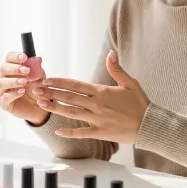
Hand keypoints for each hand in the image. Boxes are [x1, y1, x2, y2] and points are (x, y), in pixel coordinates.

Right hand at [0, 52, 47, 125]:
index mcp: (12, 68)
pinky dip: (13, 94)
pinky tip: (21, 91)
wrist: (40, 106)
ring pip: (2, 83)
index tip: (24, 57)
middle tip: (26, 71)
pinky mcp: (4, 103)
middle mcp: (5, 78)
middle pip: (3, 69)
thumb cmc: (36, 89)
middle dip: (15, 69)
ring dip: (14, 81)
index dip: (15, 57)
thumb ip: (37, 68)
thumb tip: (38, 59)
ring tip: (24, 82)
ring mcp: (3, 90)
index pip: (9, 58)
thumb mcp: (40, 76)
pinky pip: (4, 98)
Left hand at [34, 51, 148, 142]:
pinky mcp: (101, 132)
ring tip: (42, 105)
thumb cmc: (140, 104)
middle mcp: (97, 105)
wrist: (149, 125)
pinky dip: (69, 132)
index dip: (61, 82)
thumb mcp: (131, 83)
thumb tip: (110, 54)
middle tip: (37, 90)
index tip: (48, 79)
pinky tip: (58, 131)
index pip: (77, 85)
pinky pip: (82, 132)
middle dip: (52, 93)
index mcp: (102, 91)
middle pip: (70, 97)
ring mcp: (98, 119)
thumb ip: (117, 69)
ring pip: (72, 113)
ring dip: (56, 108)